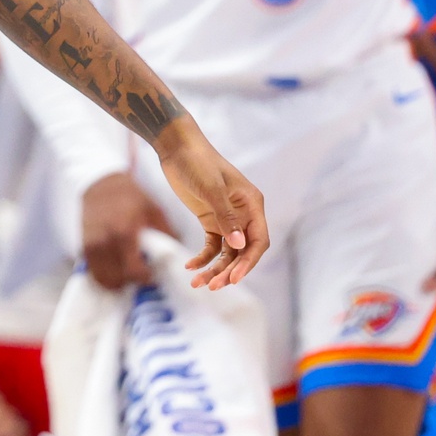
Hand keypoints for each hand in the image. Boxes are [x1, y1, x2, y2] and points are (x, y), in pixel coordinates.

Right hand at [82, 172, 171, 289]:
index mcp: (123, 233)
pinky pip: (93, 271)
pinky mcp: (83, 246)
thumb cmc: (130, 196)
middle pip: (117, 279)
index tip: (152, 275)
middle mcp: (104, 242)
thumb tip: (177, 256)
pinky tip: (115, 266)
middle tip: (140, 273)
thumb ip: (167, 233)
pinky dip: (104, 274)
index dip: (145, 279)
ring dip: (116, 281)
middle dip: (131, 282)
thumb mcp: (154, 210)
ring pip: (102, 279)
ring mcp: (91, 245)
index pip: (133, 271)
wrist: (100, 184)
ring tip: (127, 271)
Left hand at [155, 117, 269, 288]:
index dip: (248, 262)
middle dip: (230, 270)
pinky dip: (203, 258)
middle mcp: (244, 215)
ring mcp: (227, 219)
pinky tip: (190, 268)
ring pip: (227, 252)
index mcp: (253, 205)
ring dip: (215, 269)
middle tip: (213, 286)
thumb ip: (226, 216)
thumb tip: (240, 244)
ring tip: (198, 284)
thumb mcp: (211, 189)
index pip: (258, 241)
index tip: (234, 279)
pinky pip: (212, 246)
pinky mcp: (210, 220)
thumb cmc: (197, 163)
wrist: (176, 148)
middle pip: (243, 251)